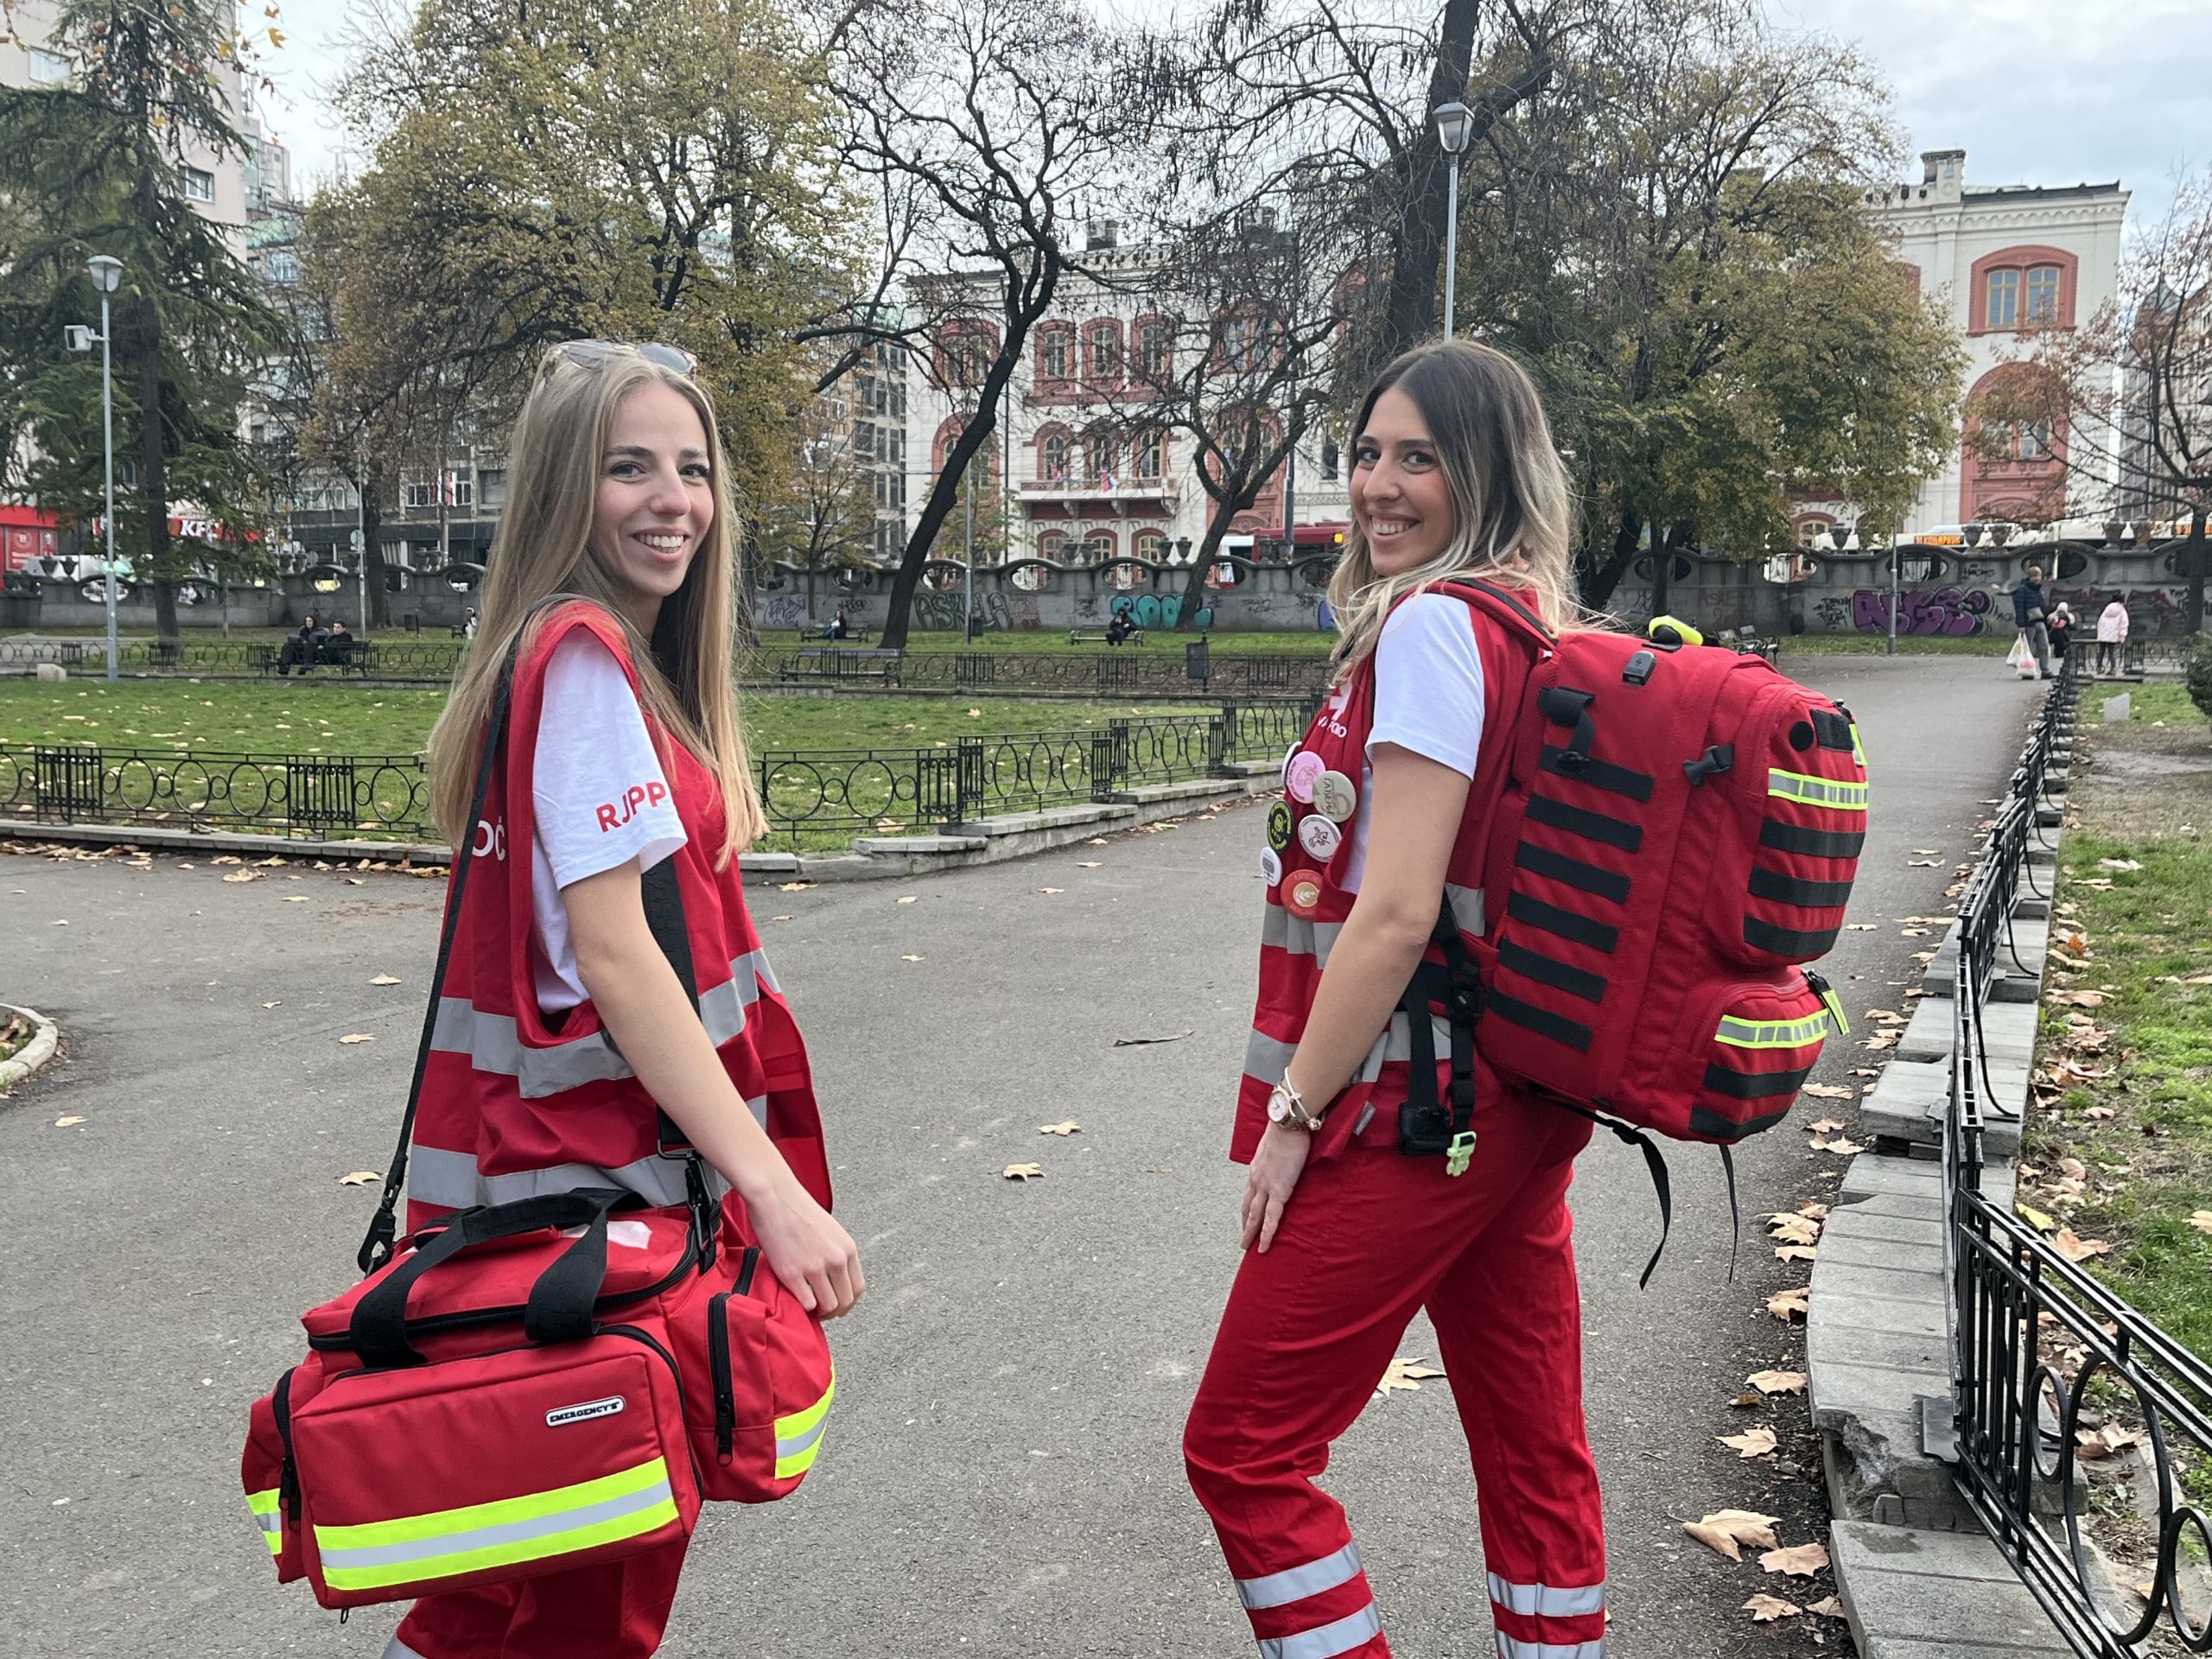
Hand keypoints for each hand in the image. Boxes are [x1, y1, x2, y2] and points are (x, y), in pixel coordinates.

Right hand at [747, 1180, 863, 1319]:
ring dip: (819, 1311)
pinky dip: (803, 1307)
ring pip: (828, 1307)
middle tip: (822, 1309)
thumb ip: (835, 1254)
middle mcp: (836, 1260)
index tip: (837, 1305)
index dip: (848, 1302)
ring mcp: (815, 1267)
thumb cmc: (798, 1210)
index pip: (857, 1288)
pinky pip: (807, 1304)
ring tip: (809, 1305)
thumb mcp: (830, 1231)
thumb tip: (835, 1280)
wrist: (774, 1197)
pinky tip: (796, 1297)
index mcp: (848, 1249)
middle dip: (835, 1311)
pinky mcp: (792, 1273)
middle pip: (845, 1302)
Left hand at [1241, 1122, 1312, 1253]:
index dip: (1247, 1207)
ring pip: (1254, 1216)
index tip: (1246, 1217)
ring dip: (1250, 1233)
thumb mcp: (1277, 1143)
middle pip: (1246, 1207)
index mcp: (1256, 1168)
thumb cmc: (1286, 1129)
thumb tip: (1286, 1155)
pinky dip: (1267, 1234)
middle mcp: (1256, 1179)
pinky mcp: (1279, 1191)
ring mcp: (1266, 1186)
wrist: (1287, 1124)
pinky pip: (1271, 1218)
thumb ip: (1278, 1154)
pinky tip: (1264, 1246)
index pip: (1249, 1193)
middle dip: (1244, 1224)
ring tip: (1248, 1248)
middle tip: (1243, 1240)